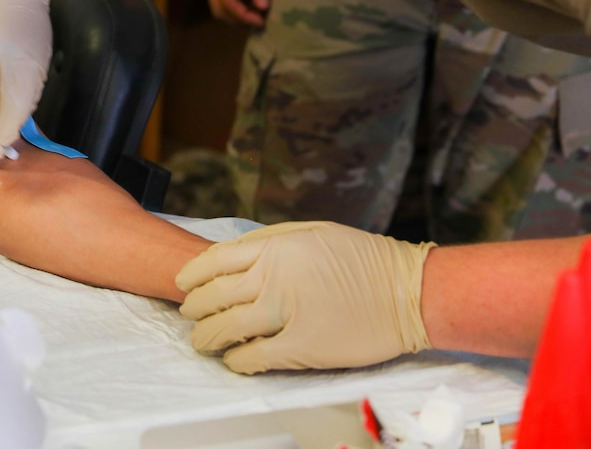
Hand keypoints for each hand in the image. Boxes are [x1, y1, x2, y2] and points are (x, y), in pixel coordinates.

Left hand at [177, 221, 433, 373]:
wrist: (407, 292)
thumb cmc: (364, 258)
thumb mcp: (313, 231)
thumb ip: (271, 240)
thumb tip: (233, 253)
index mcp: (275, 247)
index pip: (214, 261)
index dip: (192, 275)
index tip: (183, 285)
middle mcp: (274, 277)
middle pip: (214, 296)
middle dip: (194, 308)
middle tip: (190, 316)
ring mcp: (285, 313)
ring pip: (227, 327)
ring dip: (207, 336)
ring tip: (203, 341)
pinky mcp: (301, 347)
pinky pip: (254, 356)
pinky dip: (237, 359)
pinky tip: (234, 359)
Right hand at [205, 0, 277, 26]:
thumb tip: (261, 7)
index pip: (228, 4)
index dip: (244, 17)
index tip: (263, 21)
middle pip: (219, 9)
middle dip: (238, 19)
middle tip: (260, 22)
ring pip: (218, 4)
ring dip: (236, 13)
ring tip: (257, 15)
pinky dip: (235, 4)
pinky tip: (252, 2)